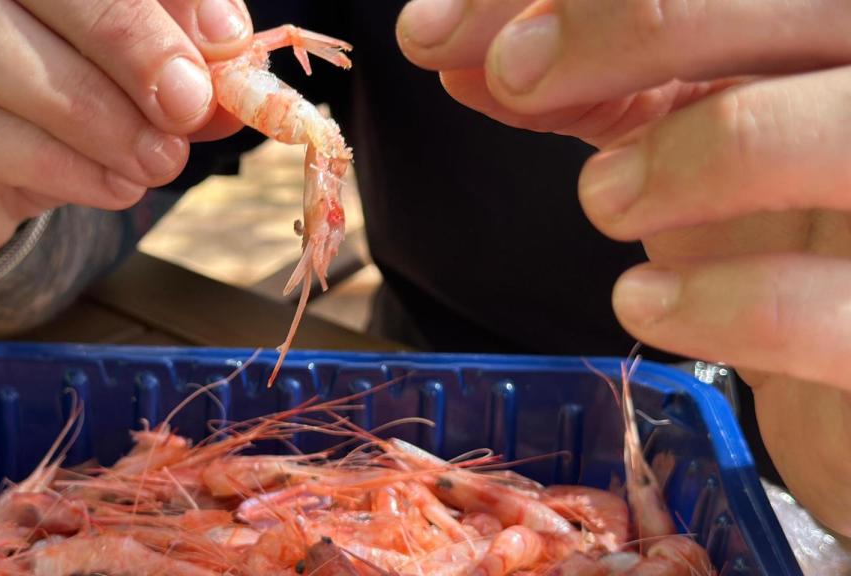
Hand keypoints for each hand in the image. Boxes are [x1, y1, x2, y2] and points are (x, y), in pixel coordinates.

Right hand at [0, 0, 251, 281]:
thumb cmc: (48, 121)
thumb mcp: (127, 93)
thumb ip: (176, 74)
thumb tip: (237, 76)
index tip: (226, 39)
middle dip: (122, 34)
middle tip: (188, 102)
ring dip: (82, 105)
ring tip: (155, 159)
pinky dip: (47, 159)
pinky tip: (111, 185)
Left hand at [398, 0, 850, 535]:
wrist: (842, 340)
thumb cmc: (763, 218)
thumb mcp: (675, 124)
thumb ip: (589, 82)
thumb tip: (454, 49)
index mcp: (820, 29)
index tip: (442, 25)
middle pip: (797, 1)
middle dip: (627, 20)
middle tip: (511, 74)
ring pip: (835, 133)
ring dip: (687, 155)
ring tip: (602, 199)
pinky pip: (827, 305)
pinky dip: (718, 303)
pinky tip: (641, 302)